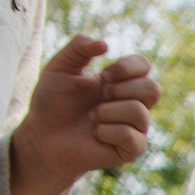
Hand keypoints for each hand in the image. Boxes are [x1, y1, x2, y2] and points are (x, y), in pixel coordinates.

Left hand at [9, 38, 159, 194]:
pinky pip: (131, 136)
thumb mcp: (59, 67)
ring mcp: (134, 128)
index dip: (128, 67)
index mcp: (120, 82)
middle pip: (153, 89)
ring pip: (140, 112)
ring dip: (109, 111)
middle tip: (100, 97)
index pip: (145, 66)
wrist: (41, 136)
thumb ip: (78, 48)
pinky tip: (96, 134)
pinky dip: (108, 132)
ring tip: (92, 118)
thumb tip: (105, 45)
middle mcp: (132, 104)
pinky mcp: (130, 150)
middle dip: (121, 89)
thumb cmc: (51, 103)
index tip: (103, 75)